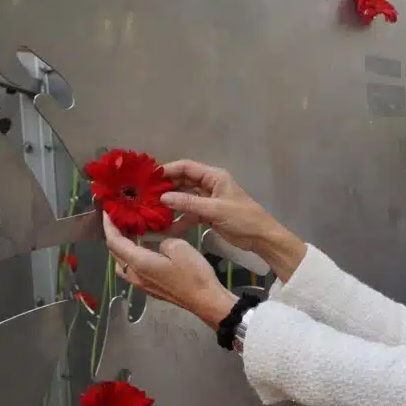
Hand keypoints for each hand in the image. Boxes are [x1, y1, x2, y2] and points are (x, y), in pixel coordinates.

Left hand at [103, 213, 236, 328]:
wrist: (206, 300)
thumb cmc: (193, 274)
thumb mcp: (179, 247)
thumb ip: (162, 240)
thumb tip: (158, 244)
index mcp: (139, 262)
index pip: (115, 242)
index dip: (108, 226)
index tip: (106, 212)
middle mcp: (135, 274)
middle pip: (115, 253)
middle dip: (114, 235)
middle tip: (120, 220)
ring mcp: (142, 284)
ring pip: (122, 264)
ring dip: (122, 249)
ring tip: (131, 235)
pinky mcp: (151, 289)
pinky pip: (132, 271)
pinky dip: (132, 258)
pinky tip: (145, 251)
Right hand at [160, 160, 307, 281]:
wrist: (261, 238)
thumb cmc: (243, 218)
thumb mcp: (215, 209)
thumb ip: (189, 203)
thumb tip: (163, 197)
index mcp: (214, 176)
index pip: (186, 167)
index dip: (167, 170)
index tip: (148, 178)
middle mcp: (209, 185)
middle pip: (182, 182)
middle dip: (165, 189)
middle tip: (144, 196)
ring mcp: (208, 200)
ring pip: (184, 199)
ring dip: (170, 205)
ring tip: (151, 212)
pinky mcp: (208, 214)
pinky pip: (190, 213)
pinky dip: (180, 219)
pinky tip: (166, 228)